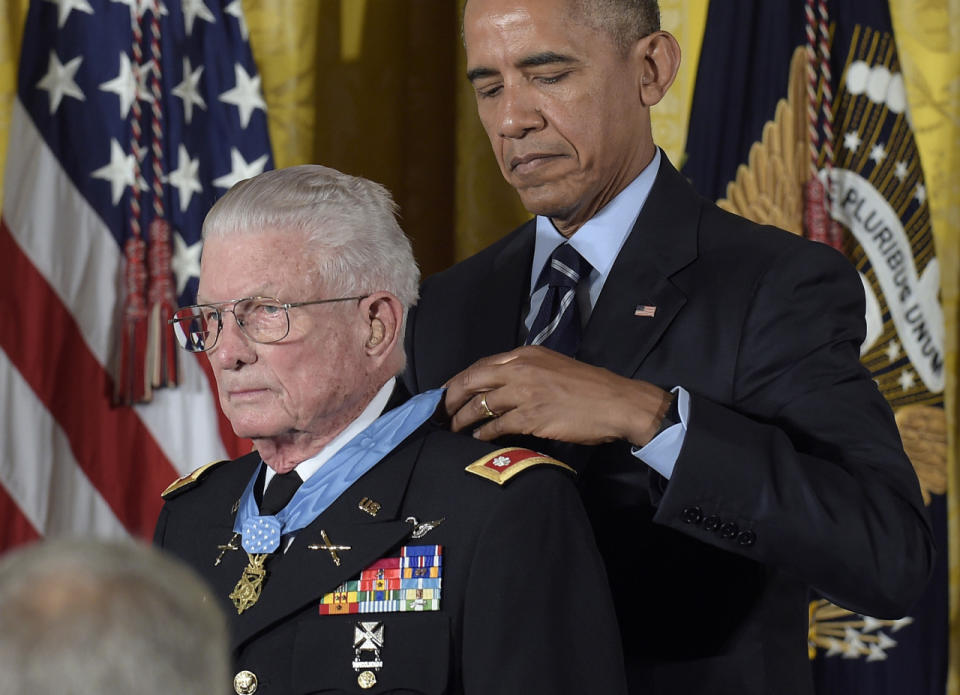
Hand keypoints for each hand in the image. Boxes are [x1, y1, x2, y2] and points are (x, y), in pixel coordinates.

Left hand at [443, 346, 671, 446]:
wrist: (616, 402)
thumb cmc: (588, 387)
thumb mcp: (553, 365)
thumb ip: (526, 370)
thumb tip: (500, 385)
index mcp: (525, 354)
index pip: (481, 365)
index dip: (459, 380)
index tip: (448, 392)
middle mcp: (520, 369)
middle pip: (471, 381)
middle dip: (450, 397)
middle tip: (441, 412)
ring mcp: (524, 392)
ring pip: (479, 404)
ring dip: (462, 418)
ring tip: (453, 428)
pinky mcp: (531, 416)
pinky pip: (496, 425)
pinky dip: (482, 433)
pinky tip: (477, 439)